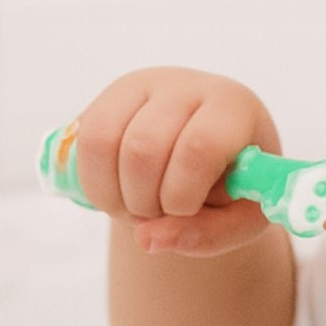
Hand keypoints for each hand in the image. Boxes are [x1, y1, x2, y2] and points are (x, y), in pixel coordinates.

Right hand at [73, 66, 281, 256]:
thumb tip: (146, 239)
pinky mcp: (112, 97)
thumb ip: (208, 235)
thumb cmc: (235, 188)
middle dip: (145, 201)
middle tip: (161, 215)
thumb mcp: (241, 221)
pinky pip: (84, 142)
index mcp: (233, 108)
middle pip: (144, 146)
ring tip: (138, 208)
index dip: (183, 193)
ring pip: (103, 142)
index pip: (200, 146)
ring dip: (115, 195)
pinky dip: (95, 184)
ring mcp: (144, 86)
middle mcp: (187, 86)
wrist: (213, 158)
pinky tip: (118, 195)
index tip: (187, 210)